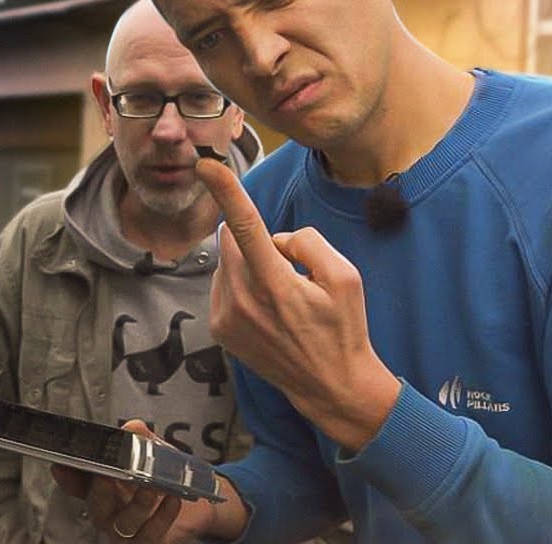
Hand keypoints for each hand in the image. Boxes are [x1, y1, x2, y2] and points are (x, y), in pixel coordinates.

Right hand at [51, 420, 243, 542]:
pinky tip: (173, 498)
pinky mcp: (149, 539)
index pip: (78, 483)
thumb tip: (133, 427)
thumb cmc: (160, 473)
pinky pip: (152, 532)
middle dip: (101, 490)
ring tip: (151, 486)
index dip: (68, 476)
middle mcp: (110, 510)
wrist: (187, 496)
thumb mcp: (150, 450)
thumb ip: (140, 438)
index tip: (61, 465)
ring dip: (138, 503)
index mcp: (103, 486)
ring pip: (125, 522)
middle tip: (109, 474)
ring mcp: (128, 528)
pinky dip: (164, 514)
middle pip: (97, 504)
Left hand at [194, 159, 401, 450]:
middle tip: (291, 268)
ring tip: (283, 297)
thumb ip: (308, 242)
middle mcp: (243, 300)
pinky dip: (242, 285)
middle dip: (256, 239)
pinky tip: (268, 310)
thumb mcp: (345, 277)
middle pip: (232, 239)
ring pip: (227, 262)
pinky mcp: (220, 330)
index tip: (205, 165)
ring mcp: (227, 318)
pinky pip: (224, 285)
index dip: (225, 190)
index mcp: (275, 283)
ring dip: (249, 264)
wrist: (330, 386)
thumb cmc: (342, 329)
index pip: (245, 225)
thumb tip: (276, 239)